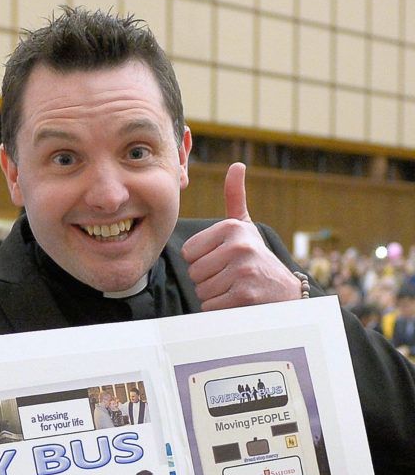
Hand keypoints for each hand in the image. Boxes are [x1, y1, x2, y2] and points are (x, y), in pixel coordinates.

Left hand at [181, 163, 300, 310]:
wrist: (285, 291)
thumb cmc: (256, 257)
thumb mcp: (245, 226)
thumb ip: (235, 197)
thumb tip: (237, 165)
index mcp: (231, 228)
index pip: (188, 253)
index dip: (201, 260)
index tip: (222, 259)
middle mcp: (239, 246)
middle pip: (194, 273)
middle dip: (207, 279)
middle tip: (229, 275)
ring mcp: (243, 270)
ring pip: (201, 290)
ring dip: (214, 295)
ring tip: (234, 286)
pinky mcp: (245, 295)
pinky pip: (210, 306)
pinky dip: (219, 309)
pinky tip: (237, 299)